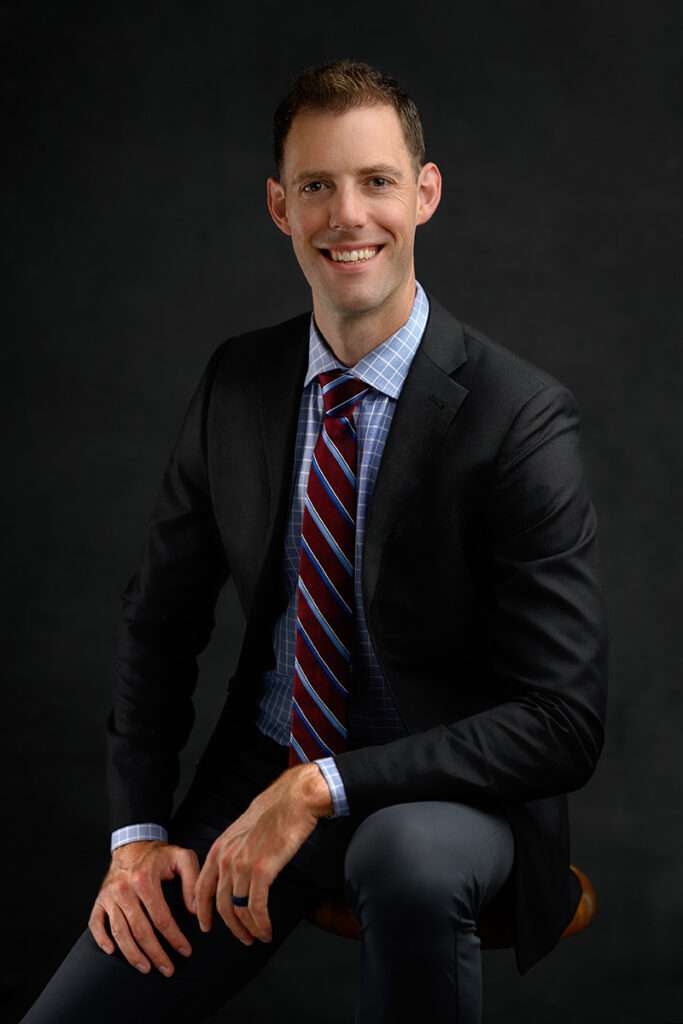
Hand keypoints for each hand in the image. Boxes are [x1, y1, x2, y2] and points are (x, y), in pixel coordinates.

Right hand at [88, 840, 198, 976]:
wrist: (132, 844)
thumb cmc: (159, 855)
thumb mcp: (182, 858)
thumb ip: (192, 881)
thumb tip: (194, 911)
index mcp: (145, 880)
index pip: (161, 918)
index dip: (174, 938)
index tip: (185, 951)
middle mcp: (124, 889)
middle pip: (140, 931)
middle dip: (155, 953)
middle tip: (168, 969)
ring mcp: (109, 896)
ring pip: (119, 932)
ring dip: (132, 954)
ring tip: (146, 968)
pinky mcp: (100, 900)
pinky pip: (96, 924)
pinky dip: (102, 939)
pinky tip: (112, 952)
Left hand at [194, 764, 331, 945]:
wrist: (293, 800)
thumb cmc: (274, 810)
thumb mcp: (242, 829)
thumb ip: (234, 849)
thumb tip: (237, 868)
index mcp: (219, 848)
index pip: (202, 887)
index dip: (203, 910)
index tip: (206, 925)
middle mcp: (226, 858)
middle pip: (220, 904)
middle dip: (231, 926)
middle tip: (242, 937)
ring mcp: (242, 865)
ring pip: (238, 910)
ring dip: (248, 929)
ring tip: (257, 937)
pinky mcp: (262, 871)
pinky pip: (256, 908)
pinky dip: (261, 924)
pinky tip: (267, 930)